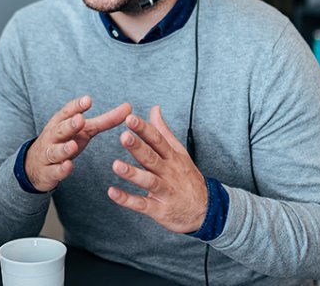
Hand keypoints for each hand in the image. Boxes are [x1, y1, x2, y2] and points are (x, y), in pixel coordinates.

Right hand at [26, 96, 130, 191]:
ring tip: (72, 145)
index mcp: (60, 123)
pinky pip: (55, 170)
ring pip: (54, 151)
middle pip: (60, 130)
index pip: (67, 112)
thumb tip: (129, 107)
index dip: (76, 106)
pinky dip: (61, 169)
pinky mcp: (48, 172)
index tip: (88, 100)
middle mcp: (52, 137)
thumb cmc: (65, 141)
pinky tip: (68, 166)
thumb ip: (106, 120)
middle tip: (80, 119)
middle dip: (69, 125)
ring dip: (63, 148)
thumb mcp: (85, 130)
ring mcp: (48, 154)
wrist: (36, 165)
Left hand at [107, 106, 207, 233]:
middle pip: (152, 158)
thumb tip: (154, 109)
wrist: (206, 210)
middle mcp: (169, 173)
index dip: (144, 129)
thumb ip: (163, 131)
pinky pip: (142, 204)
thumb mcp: (180, 153)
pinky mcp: (159, 210)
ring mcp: (165, 191)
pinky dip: (127, 199)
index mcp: (172, 157)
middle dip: (138, 148)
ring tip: (116, 165)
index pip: (157, 140)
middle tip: (123, 137)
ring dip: (133, 174)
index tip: (130, 118)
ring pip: (148, 181)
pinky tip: (112, 192)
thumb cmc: (187, 178)